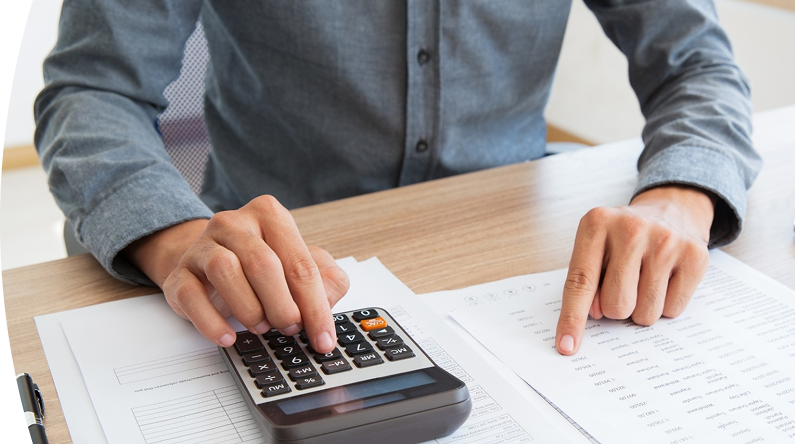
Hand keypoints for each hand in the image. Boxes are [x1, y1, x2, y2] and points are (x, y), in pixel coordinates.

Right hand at [123, 195, 349, 352]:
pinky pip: (191, 296)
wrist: (209, 265)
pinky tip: (228, 337)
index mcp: (270, 215)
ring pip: (225, 270)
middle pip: (263, 264)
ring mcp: (202, 245)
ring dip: (249, 308)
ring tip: (261, 326)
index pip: (300, 263)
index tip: (323, 339)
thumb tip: (327, 302)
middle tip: (290, 328)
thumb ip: (324, 279)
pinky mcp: (179, 272)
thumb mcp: (299, 265)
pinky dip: (211, 322)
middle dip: (282, 306)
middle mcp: (234, 223)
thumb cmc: (260, 266)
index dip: (315, 306)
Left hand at [555, 185, 714, 354]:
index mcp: (596, 224)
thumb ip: (586, 280)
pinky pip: (673, 310)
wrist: (672, 209)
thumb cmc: (624, 237)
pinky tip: (665, 279)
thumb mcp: (595, 247)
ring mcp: (666, 241)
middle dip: (615, 308)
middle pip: (616, 305)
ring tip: (644, 279)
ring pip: (645, 313)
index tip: (566, 346)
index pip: (580, 282)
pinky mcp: (696, 256)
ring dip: (641, 308)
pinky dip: (665, 305)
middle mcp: (631, 229)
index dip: (572, 318)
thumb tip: (594, 314)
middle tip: (623, 286)